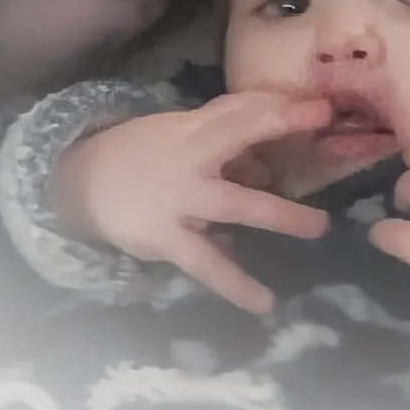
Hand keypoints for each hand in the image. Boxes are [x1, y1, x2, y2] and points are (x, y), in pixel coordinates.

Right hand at [52, 91, 332, 313]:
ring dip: (280, 214)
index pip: (241, 108)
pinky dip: (236, 283)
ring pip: (236, 203)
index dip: (281, 106)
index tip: (324, 107)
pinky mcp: (166, 239)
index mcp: (194, 128)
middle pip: (238, 132)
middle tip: (328, 122)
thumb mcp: (180, 134)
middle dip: (281, 125)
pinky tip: (265, 303)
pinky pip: (207, 264)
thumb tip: (272, 154)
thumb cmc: (144, 154)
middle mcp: (190, 156)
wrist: (81, 182)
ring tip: (320, 227)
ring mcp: (180, 199)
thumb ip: (223, 140)